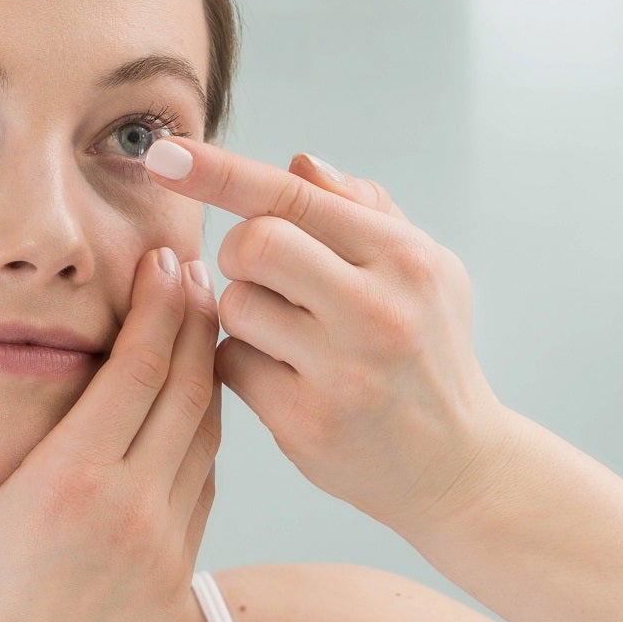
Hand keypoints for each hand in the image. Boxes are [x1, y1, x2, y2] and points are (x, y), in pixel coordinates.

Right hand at [0, 245, 222, 621]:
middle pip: (189, 388)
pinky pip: (204, 485)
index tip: (167, 260)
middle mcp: (131, 504)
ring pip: (207, 436)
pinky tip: (192, 411)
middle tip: (195, 272)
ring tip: (201, 329)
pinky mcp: (177, 575)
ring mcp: (164, 543)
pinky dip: (203, 436)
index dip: (161, 305)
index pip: (139, 366)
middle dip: (196, 322)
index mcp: (68, 478)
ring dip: (208, 376)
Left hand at [142, 137, 523, 535]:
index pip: (294, 197)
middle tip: (263, 278)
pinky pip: (230, 364)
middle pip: (253, 244)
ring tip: (287, 335)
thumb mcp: (423, 271)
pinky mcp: (308, 421)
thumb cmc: (428, 351)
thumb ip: (362, 210)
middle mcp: (378, 309)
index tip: (165, 156)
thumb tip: (298, 164)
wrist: (458, 465)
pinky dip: (242, 364)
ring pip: (234, 306)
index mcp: (404, 258)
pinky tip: (283, 378)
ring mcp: (343, 369)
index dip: (221, 172)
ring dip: (242, 314)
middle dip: (238, 253)